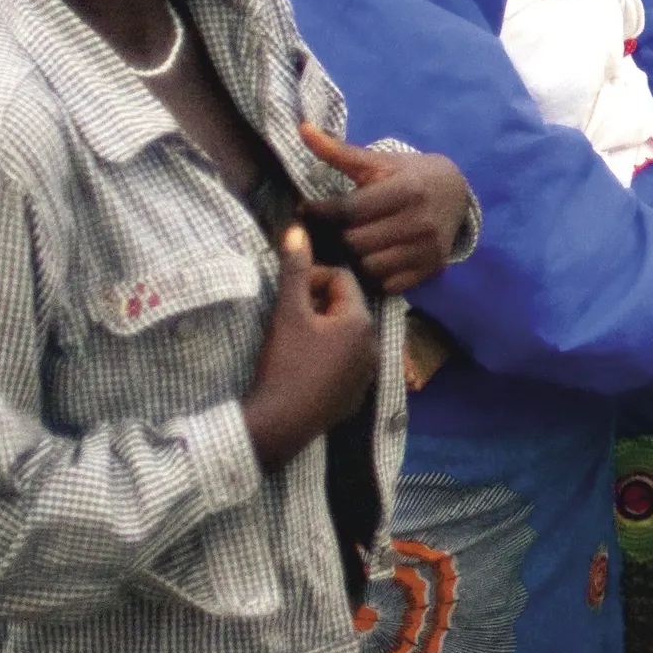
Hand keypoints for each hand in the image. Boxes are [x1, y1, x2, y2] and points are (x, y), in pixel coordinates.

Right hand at [241, 229, 377, 468]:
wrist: (278, 423)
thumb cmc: (285, 364)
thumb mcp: (287, 313)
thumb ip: (294, 270)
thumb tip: (298, 229)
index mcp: (361, 322)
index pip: (340, 280)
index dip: (310, 279)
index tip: (287, 294)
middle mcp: (373, 345)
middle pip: (343, 307)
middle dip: (316, 304)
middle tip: (287, 318)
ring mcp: (367, 374)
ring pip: (343, 336)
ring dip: (320, 331)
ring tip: (293, 342)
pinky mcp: (355, 396)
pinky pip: (343, 364)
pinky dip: (325, 358)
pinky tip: (302, 368)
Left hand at [296, 123, 469, 295]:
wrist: (457, 192)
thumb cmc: (410, 174)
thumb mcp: (379, 161)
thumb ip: (339, 151)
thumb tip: (302, 128)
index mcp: (406, 191)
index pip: (348, 210)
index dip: (319, 212)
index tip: (306, 210)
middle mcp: (420, 222)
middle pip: (354, 242)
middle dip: (337, 235)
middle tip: (329, 229)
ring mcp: (427, 249)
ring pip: (368, 266)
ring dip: (354, 257)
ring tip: (351, 244)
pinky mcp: (432, 268)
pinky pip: (387, 283)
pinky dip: (374, 274)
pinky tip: (372, 257)